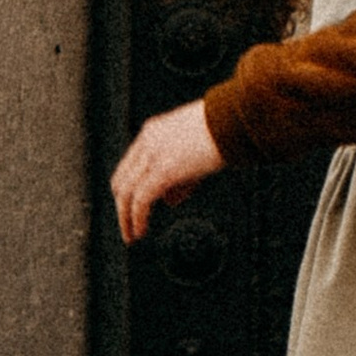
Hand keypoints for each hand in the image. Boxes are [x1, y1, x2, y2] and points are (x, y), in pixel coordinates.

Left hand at [112, 101, 224, 243]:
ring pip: (126, 192)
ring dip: (126, 217)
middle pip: (122, 180)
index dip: (128, 190)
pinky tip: (141, 230)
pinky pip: (141, 199)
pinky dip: (138, 218)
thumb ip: (179, 177)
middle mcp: (147, 141)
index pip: (129, 165)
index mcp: (152, 132)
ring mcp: (153, 154)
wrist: (234, 120)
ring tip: (132, 235)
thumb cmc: (223, 132)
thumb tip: (168, 201)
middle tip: (128, 227)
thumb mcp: (195, 153)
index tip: (132, 208)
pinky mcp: (164, 169)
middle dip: (122, 207)